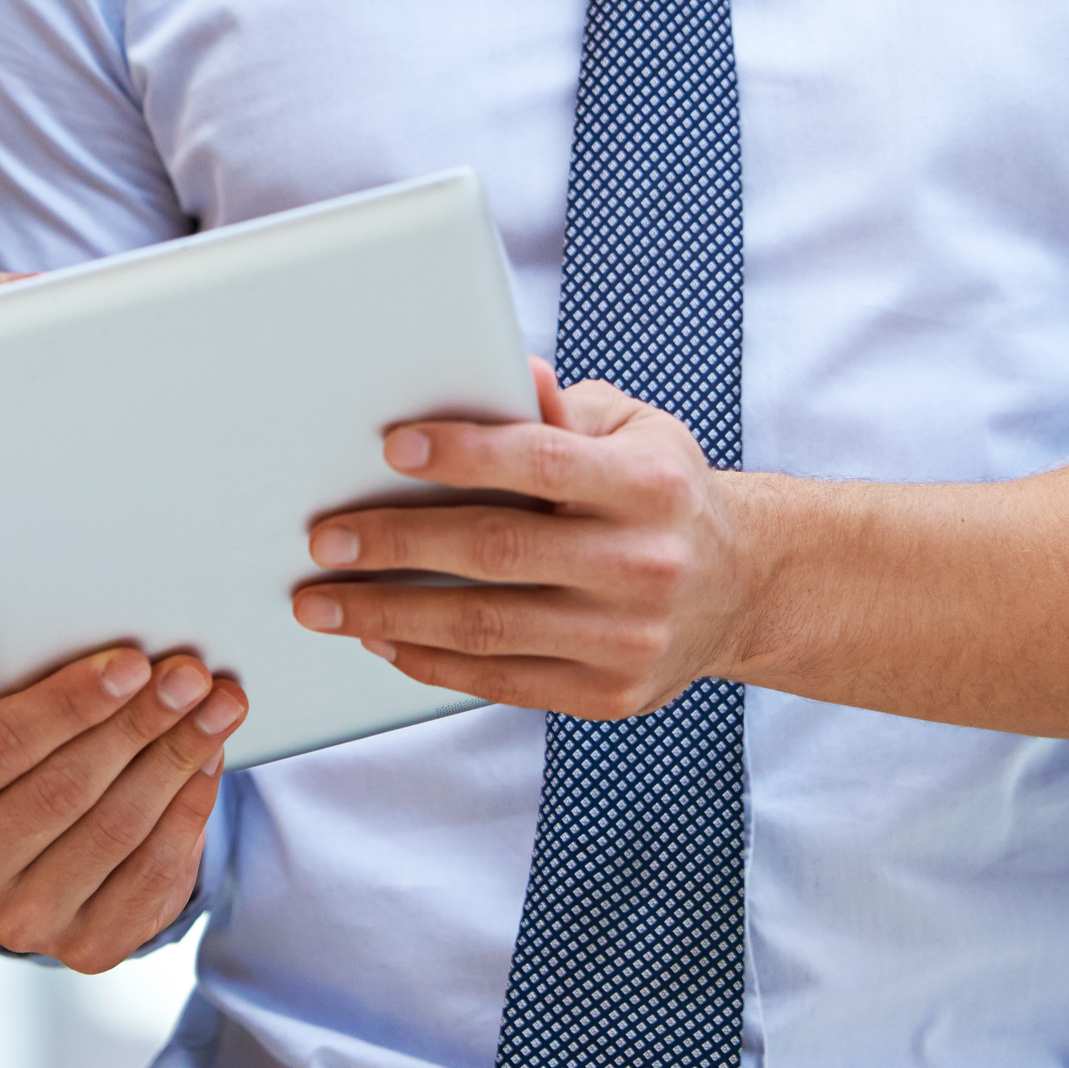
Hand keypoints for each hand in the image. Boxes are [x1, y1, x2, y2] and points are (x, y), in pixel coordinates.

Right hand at [0, 646, 243, 970]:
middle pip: (64, 789)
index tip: (131, 662)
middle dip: (138, 724)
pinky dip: (190, 811)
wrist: (35, 856)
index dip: (71, 703)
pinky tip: (210, 762)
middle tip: (191, 676)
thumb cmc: (17, 762)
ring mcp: (21, 920)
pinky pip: (151, 874)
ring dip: (177, 760)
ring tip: (217, 707)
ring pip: (114, 830)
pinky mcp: (84, 947)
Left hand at [291, 361, 767, 719]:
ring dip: (391, 615)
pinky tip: (382, 640)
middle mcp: (644, 563)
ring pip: (487, 627)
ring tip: (325, 602)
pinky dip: (431, 661)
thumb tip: (506, 373)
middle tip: (325, 538)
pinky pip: (501, 680)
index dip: (463, 453)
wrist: (743, 588)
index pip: (541, 461)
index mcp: (649, 485)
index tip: (390, 447)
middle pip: (497, 552)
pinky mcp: (609, 694)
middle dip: (396, 545)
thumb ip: (565, 411)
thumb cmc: (665, 493)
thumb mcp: (637, 431)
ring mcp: (627, 638)